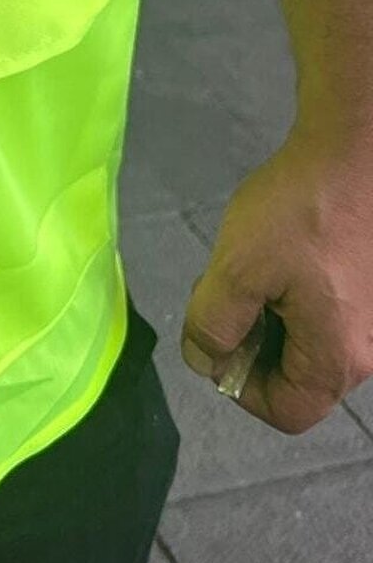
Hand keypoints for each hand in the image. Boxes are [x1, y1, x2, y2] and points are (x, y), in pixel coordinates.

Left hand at [181, 128, 372, 432]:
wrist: (356, 149)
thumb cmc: (300, 211)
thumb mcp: (237, 269)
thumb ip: (212, 325)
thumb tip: (206, 360)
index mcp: (339, 359)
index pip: (286, 413)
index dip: (241, 388)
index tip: (216, 340)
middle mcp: (366, 351)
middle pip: (298, 379)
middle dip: (251, 343)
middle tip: (228, 290)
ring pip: (307, 343)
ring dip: (269, 316)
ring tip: (253, 265)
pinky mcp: (371, 288)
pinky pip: (324, 314)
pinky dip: (292, 296)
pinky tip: (279, 253)